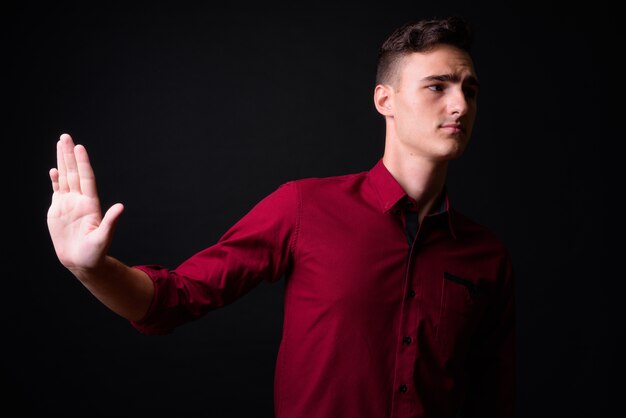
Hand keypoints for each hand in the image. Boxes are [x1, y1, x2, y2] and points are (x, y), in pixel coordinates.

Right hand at [47, 133, 123, 274]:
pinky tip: (54, 169)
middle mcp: (80, 200)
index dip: (82, 163)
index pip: (86, 178)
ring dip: (62, 161)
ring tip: (61, 144)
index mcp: (90, 204)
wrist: (82, 261)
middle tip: (66, 137)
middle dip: (69, 154)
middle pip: (73, 173)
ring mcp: (69, 204)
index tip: (80, 148)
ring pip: (65, 178)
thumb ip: (111, 222)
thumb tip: (121, 207)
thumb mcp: (103, 238)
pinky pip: (57, 191)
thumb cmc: (95, 253)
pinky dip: (55, 180)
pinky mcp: (58, 211)